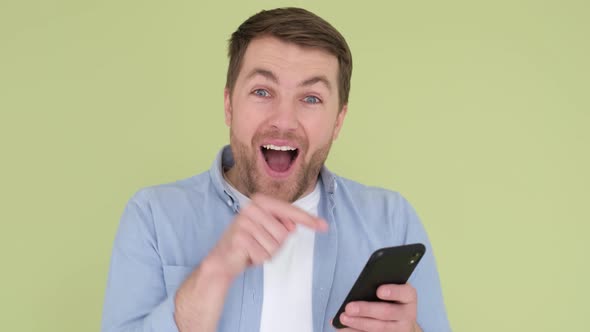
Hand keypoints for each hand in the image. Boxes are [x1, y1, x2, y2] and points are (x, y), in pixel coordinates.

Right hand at [207, 193, 327, 278]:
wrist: (223, 260)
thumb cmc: (249, 243)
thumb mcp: (269, 230)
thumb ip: (283, 225)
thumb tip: (294, 227)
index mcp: (260, 201)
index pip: (290, 211)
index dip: (308, 220)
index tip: (324, 226)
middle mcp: (251, 208)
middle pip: (285, 233)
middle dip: (277, 244)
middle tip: (260, 244)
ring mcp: (244, 222)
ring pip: (275, 245)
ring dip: (267, 253)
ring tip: (254, 249)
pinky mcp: (240, 238)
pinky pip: (264, 254)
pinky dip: (258, 260)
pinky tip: (248, 255)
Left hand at [336, 284, 419, 331]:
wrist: (402, 321)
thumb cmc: (392, 299)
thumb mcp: (391, 289)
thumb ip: (381, 285)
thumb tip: (361, 288)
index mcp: (408, 297)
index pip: (404, 293)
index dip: (393, 291)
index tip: (379, 291)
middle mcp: (407, 314)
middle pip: (386, 312)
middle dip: (366, 310)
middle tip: (349, 308)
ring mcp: (400, 329)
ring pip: (379, 328)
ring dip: (359, 323)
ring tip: (343, 318)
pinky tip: (344, 329)